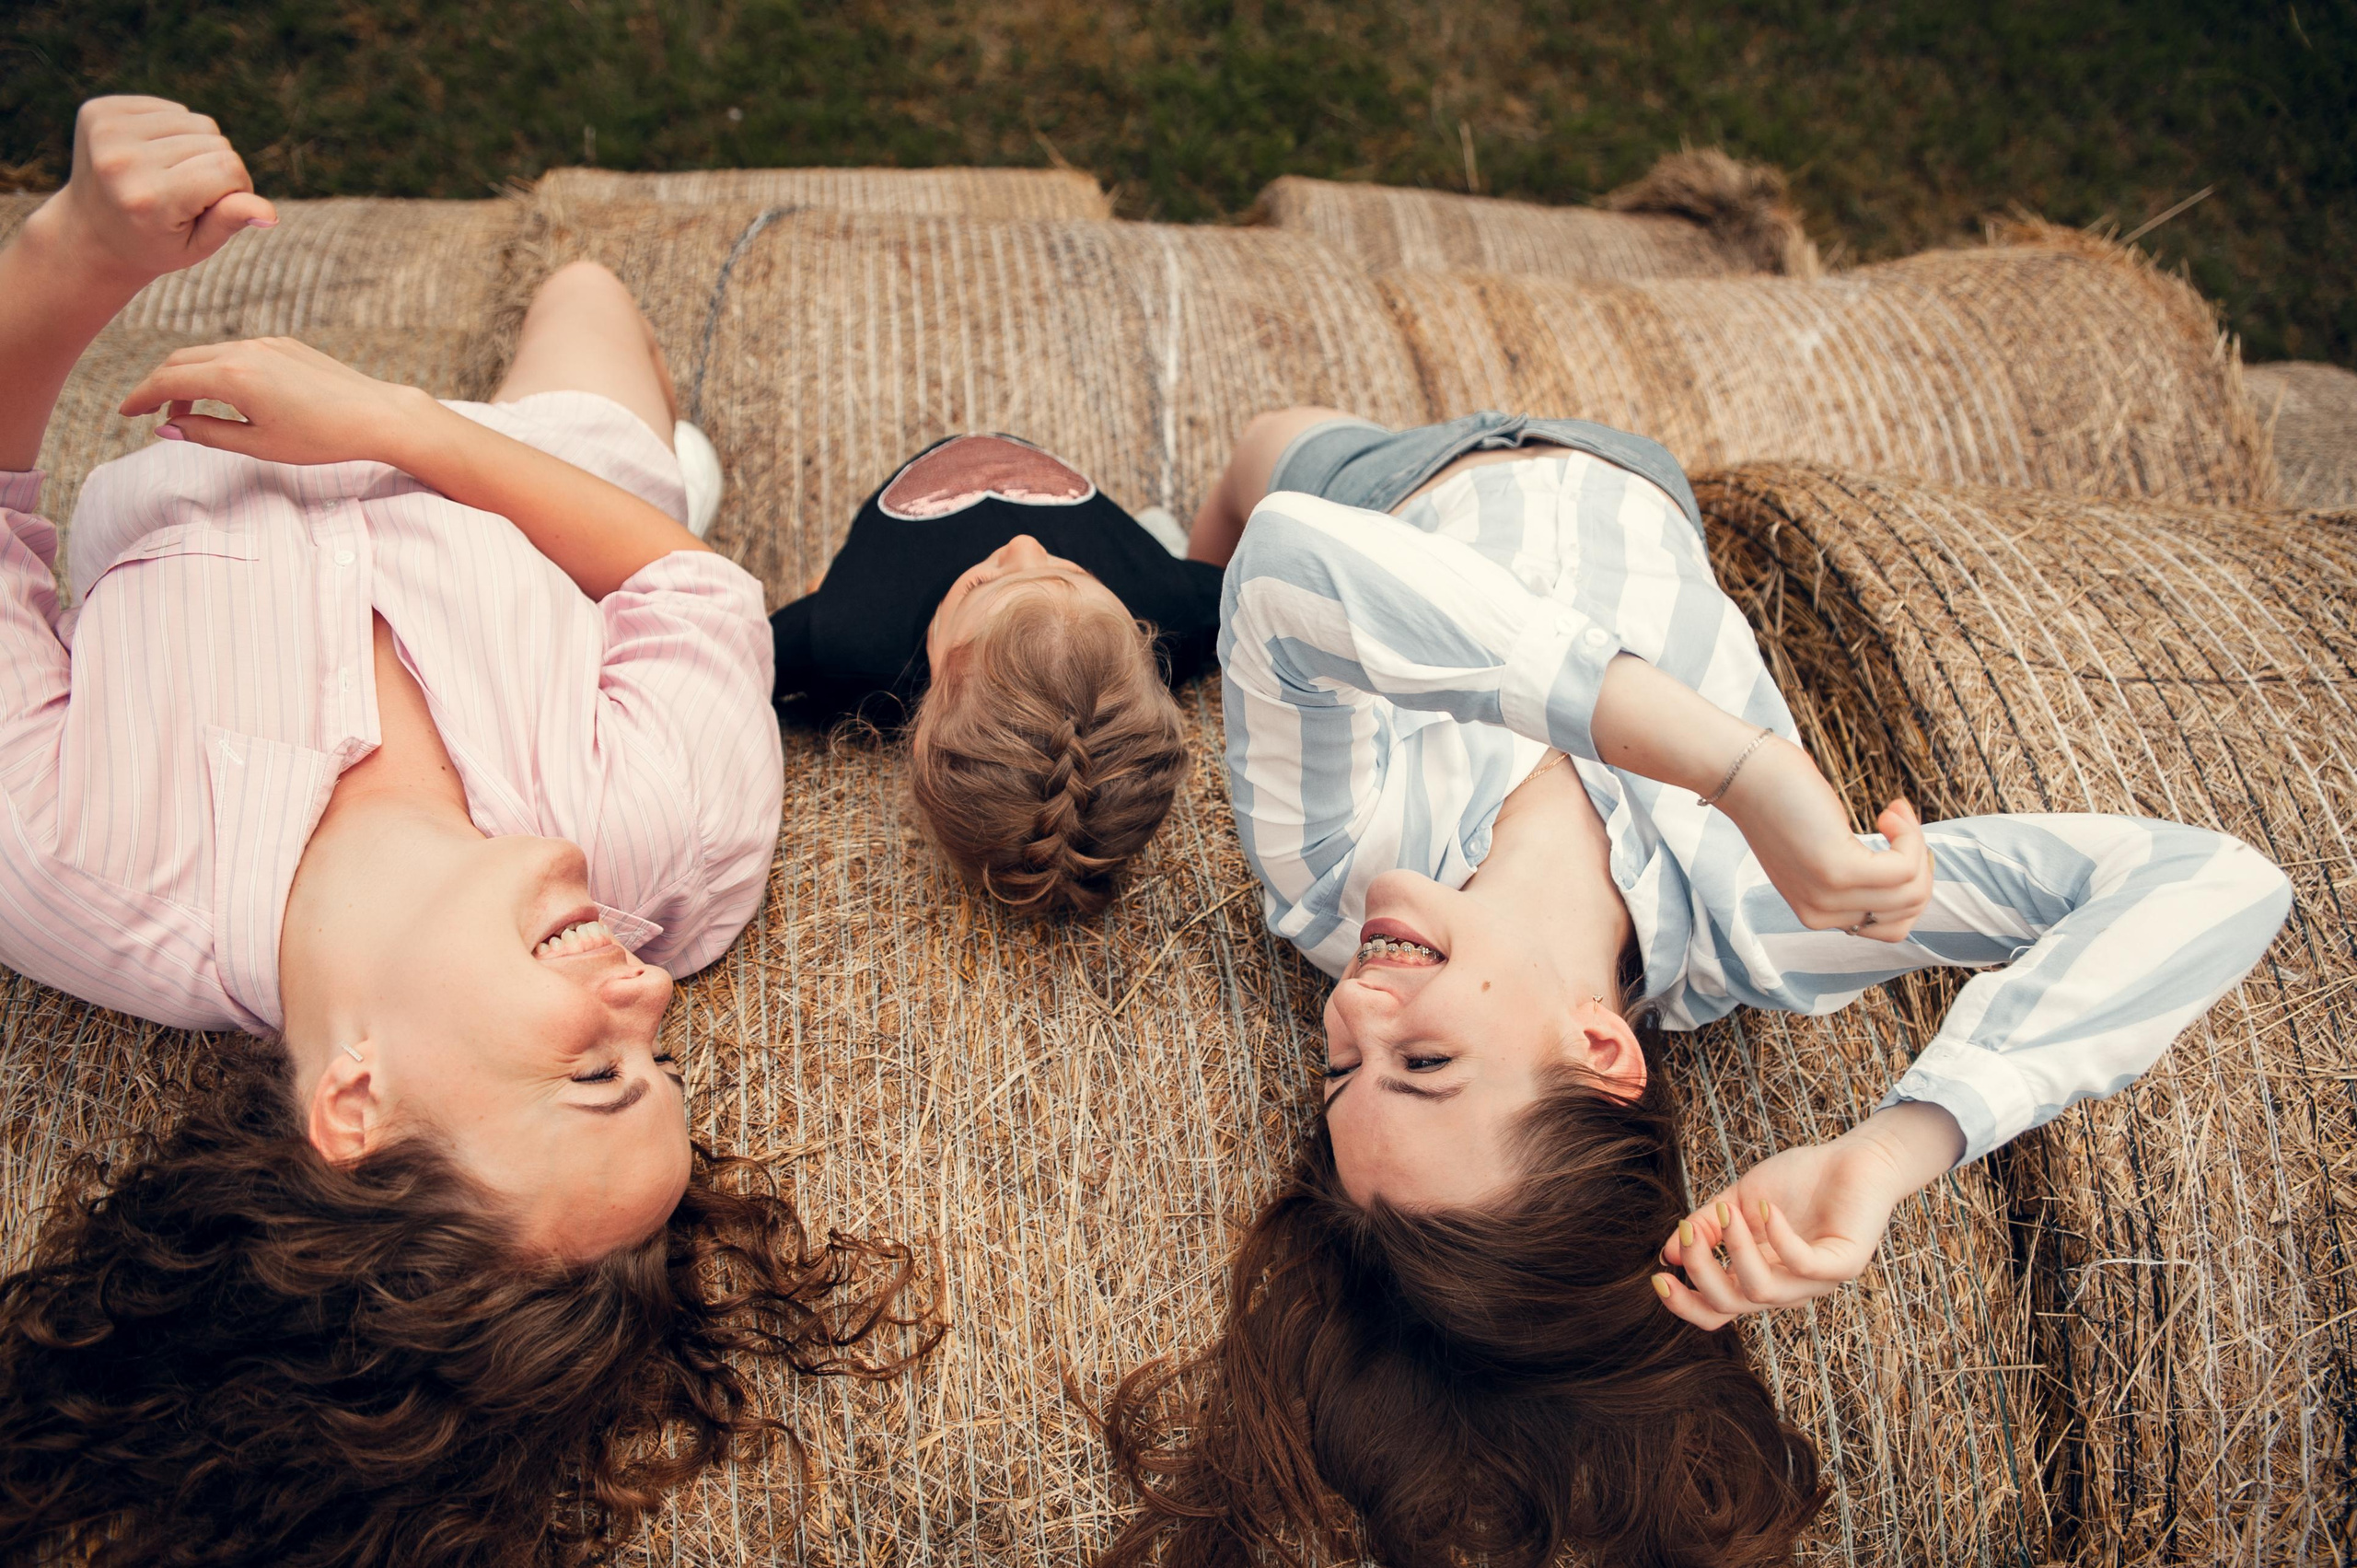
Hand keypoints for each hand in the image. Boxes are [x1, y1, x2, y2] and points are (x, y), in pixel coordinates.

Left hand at [43, 96, 274, 284]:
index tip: (213, 209)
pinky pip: (170, 109)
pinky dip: (173, 131)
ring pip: (197, 121)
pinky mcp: (99, 110)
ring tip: (171, 174)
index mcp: (148, 198)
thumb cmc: (154, 243)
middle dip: (216, 168)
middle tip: (185, 196)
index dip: (236, 189)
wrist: (89, 233)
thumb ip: (230, 221)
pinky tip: (153, 155)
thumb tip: (269, 213)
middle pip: (215, 142)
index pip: (229, 169)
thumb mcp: (196, 246)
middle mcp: (122, 160)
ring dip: (197, 147)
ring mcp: (106, 130)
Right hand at [119, 338, 426, 467]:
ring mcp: (267, 343)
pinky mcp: (284, 345)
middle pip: (182, 361)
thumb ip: (207, 434)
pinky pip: (237, 352)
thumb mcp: (259, 444)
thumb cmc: (321, 438)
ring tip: (187, 414)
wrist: (377, 416)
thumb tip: (167, 428)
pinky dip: (217, 371)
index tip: (124, 413)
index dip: (140, 397)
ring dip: (189, 379)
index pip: (168, 380)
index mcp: (233, 376)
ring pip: (209, 355)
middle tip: (148, 413)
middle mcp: (245, 350)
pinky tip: (224, 397)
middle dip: (159, 385)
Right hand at [1651, 1103, 1964, 1328]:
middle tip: (1689, 1232)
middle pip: (1731, 1306)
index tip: (1659, 1276)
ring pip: (1763, 1291)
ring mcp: (1816, 1281)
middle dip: (1702, 1271)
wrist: (1856, 1160)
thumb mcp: (1738, 1200)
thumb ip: (1706, 1226)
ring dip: (1736, 1250)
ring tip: (1731, 1212)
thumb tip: (1668, 1253)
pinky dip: (1779, 1238)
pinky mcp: (1844, 1263)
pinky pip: (1805, 1265)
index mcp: (1759, 1277)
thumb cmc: (1800, 1180)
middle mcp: (1786, 1288)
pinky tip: (1765, 1208)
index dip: (1685, 1303)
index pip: (1717, 1311)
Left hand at [1718, 739, 1932, 941]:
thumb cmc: (1787, 799)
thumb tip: (1911, 873)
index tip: (1899, 843)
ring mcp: (1828, 895)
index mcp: (1816, 913)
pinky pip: (1904, 868)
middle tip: (1899, 823)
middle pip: (1908, 911)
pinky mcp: (1837, 870)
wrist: (1745, 773)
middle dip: (1921, 864)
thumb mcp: (1820, 850)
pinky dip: (1910, 836)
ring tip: (1894, 813)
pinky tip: (1891, 811)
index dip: (1910, 884)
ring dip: (1918, 845)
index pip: (1890, 927)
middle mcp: (1820, 914)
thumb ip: (1854, 875)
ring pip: (1913, 891)